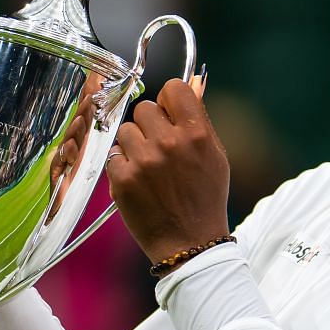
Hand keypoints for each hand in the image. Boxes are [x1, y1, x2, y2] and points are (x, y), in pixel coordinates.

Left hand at [106, 77, 230, 266]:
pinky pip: (114, 154)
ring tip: (148, 166)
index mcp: (197, 135)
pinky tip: (139, 181)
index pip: (174, 88)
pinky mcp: (122, 178)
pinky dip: (123, 166)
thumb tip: (191, 88)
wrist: (190, 242)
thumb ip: (200, 122)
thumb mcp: (216, 157)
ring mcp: (143, 161)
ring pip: (125, 130)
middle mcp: (169, 143)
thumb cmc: (205, 199)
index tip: (169, 112)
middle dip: (150, 124)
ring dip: (134, 145)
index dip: (170, 99)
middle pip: (144, 108)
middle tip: (159, 146)